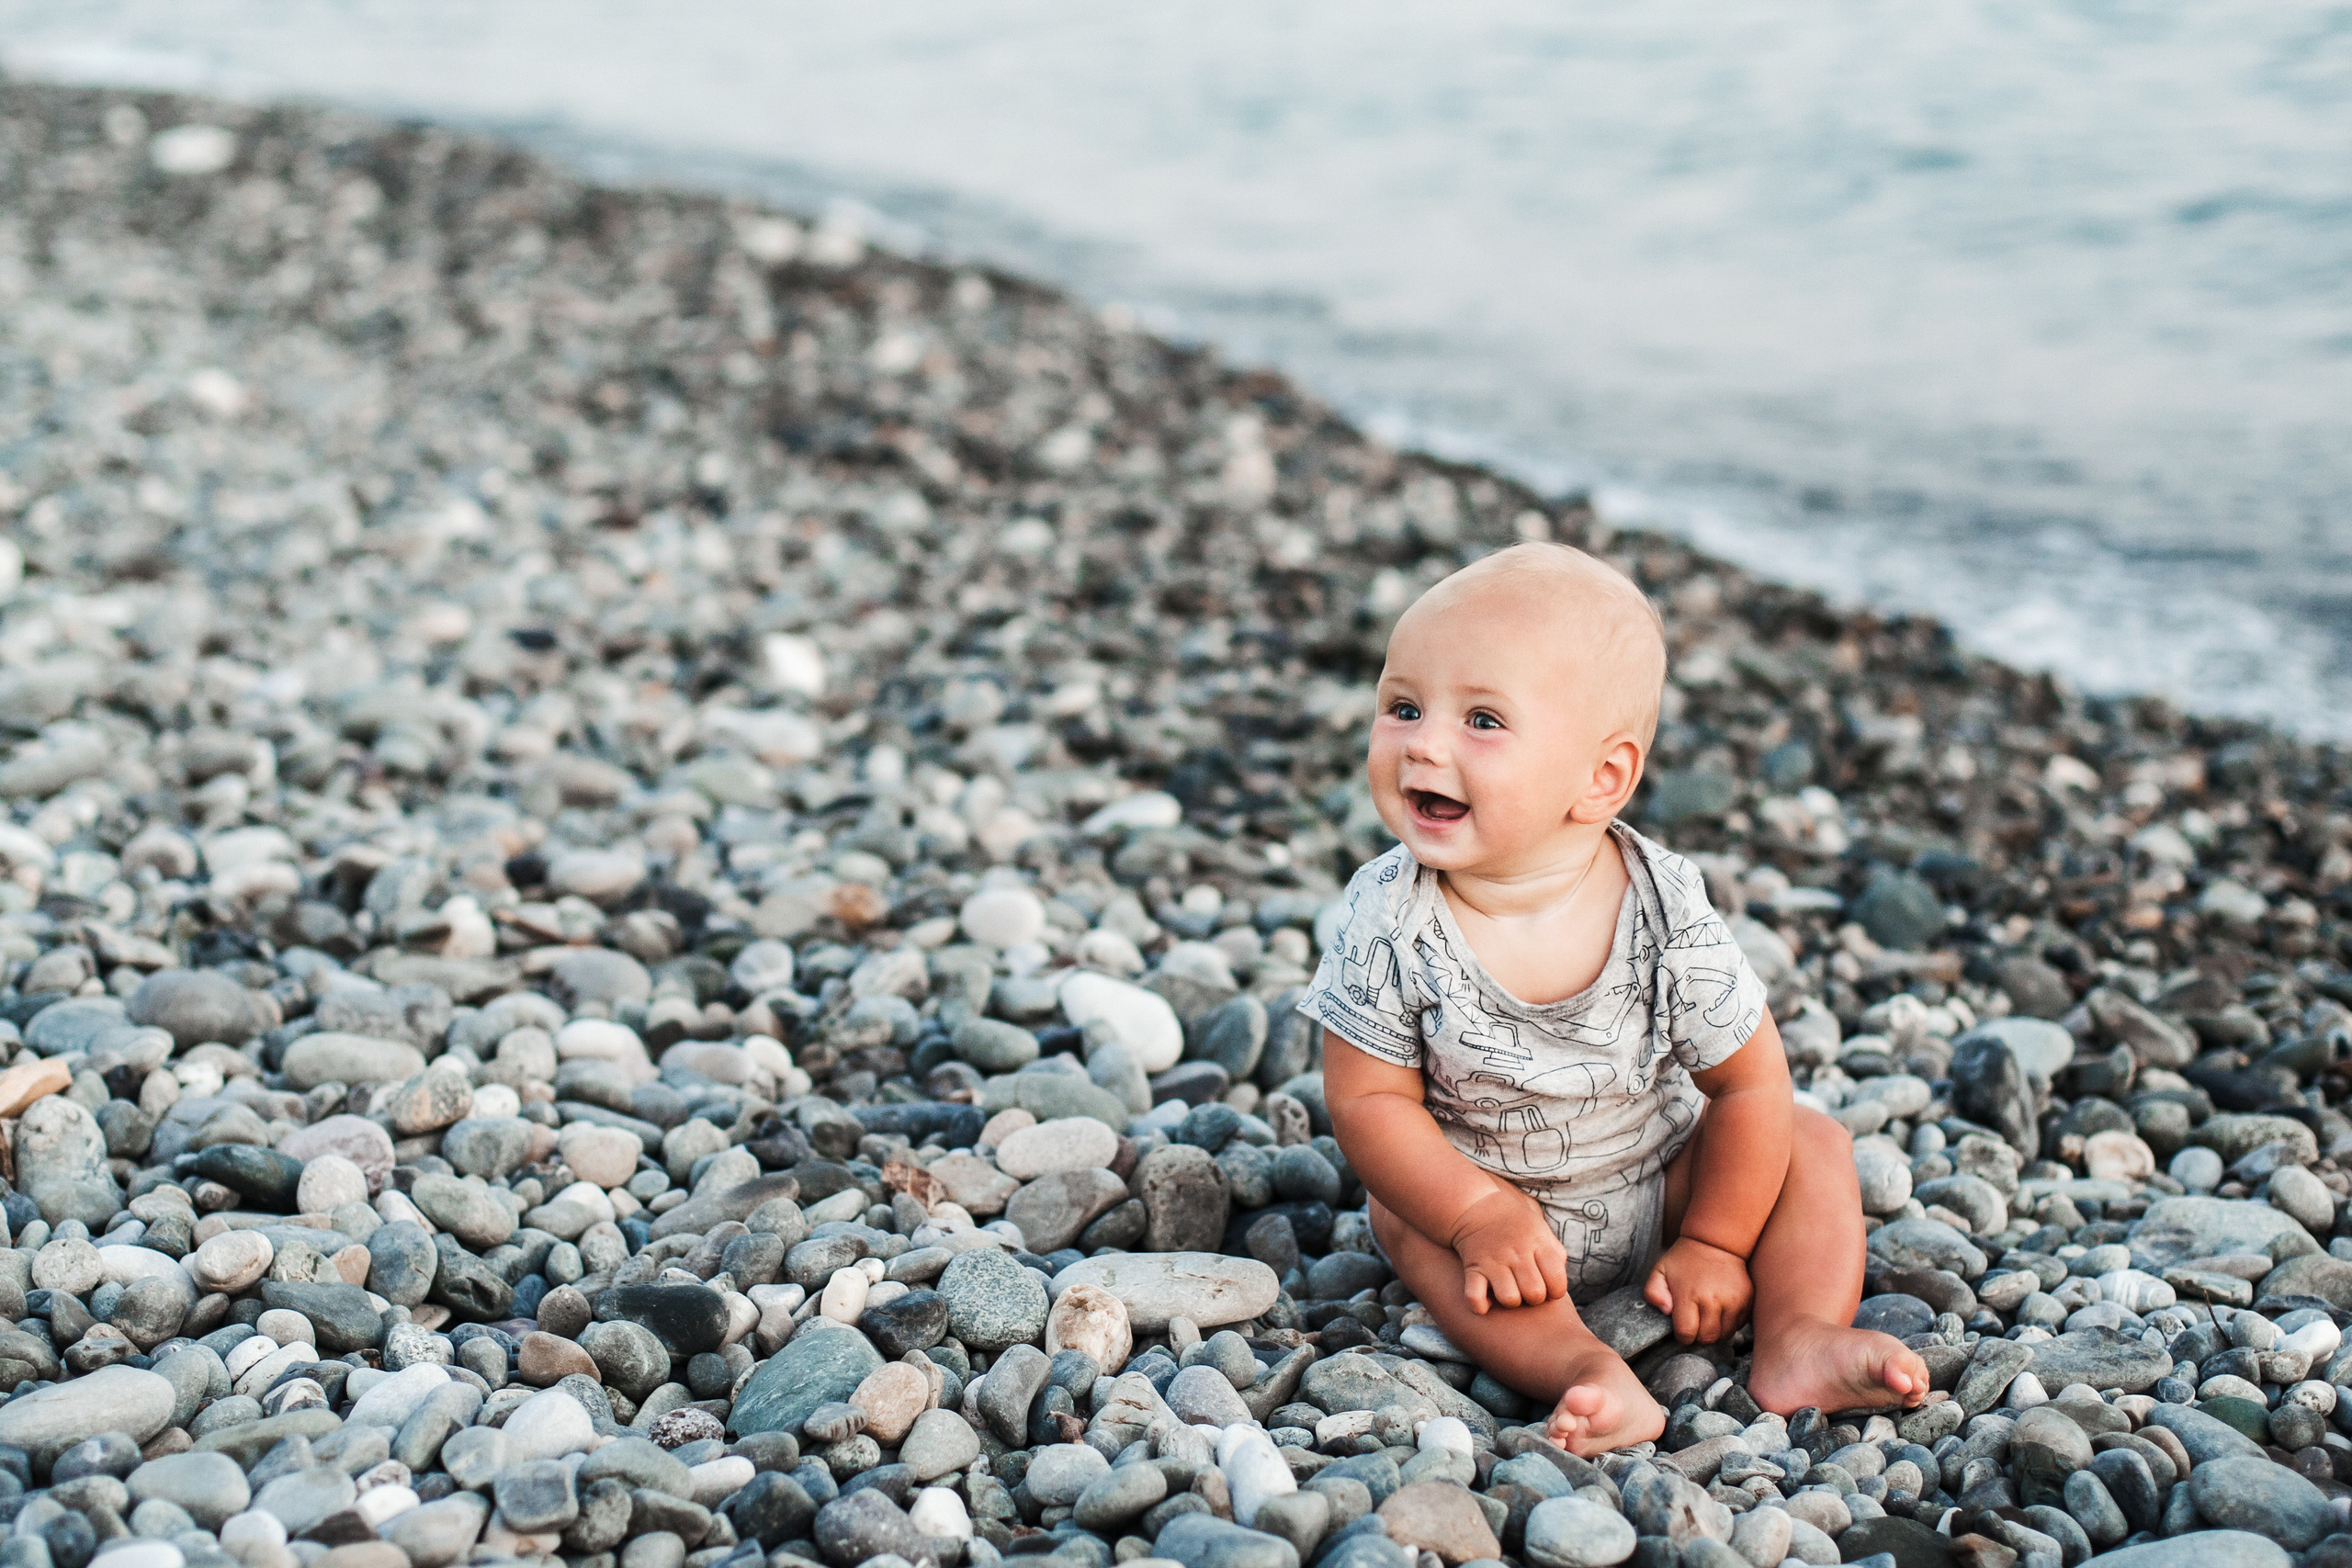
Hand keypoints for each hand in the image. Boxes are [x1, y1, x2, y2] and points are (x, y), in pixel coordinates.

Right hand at [1450, 1186, 1568, 1313]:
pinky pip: (1474, 1297)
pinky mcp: (1473, 1268)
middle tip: (1527, 1288)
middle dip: (1534, 1298)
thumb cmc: (1516, 1224)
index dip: (1556, 1290)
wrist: (1478, 1205)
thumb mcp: (1542, 1230)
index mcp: (1537, 1243)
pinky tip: (1486, 1300)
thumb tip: (1559, 1281)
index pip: (1557, 1280)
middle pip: (1534, 1293)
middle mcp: (1516, 1253)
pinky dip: (1480, 1306)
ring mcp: (1493, 1261)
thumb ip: (1556, 1254)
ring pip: (1509, 1299)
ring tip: (1509, 1291)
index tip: (1548, 1286)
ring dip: (1510, 1301)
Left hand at [1645, 1237, 1752, 1343]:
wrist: (1716, 1242)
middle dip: (1698, 1336)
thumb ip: (1653, 1293)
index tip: (1682, 1328)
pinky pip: (1739, 1325)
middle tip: (1695, 1323)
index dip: (1682, 1336)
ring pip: (1725, 1335)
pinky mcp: (1747, 1301)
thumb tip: (1666, 1311)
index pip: (1687, 1334)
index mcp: (1689, 1295)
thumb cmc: (1684, 1260)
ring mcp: (1733, 1301)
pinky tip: (1720, 1311)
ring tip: (1707, 1317)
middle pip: (1707, 1338)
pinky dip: (1729, 1324)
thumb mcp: (1659, 1271)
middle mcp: (1714, 1300)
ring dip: (1715, 1332)